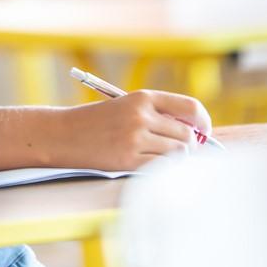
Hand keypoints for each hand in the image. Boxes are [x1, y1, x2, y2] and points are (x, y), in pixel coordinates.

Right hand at [53, 90, 211, 172]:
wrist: (64, 134)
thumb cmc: (98, 122)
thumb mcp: (127, 107)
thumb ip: (158, 115)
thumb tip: (195, 134)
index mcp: (143, 97)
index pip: (190, 107)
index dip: (202, 121)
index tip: (202, 131)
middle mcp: (141, 116)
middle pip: (187, 134)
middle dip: (189, 145)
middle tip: (180, 150)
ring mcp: (135, 138)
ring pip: (178, 153)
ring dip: (175, 158)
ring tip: (161, 156)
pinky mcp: (128, 160)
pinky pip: (162, 168)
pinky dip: (162, 169)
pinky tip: (150, 164)